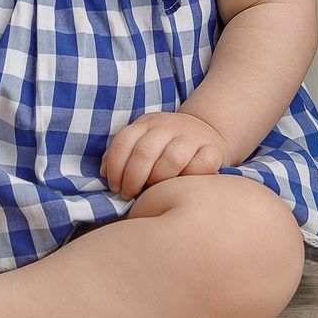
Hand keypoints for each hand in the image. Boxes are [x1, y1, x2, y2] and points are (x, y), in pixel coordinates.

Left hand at [101, 111, 228, 199]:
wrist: (206, 131)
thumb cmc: (166, 145)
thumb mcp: (142, 141)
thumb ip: (121, 154)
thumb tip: (104, 174)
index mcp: (147, 123)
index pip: (124, 141)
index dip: (115, 167)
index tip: (115, 186)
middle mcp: (168, 126)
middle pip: (144, 152)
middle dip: (133, 178)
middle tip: (130, 194)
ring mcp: (192, 137)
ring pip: (171, 159)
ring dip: (158, 179)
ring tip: (154, 189)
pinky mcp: (213, 150)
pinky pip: (199, 165)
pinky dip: (188, 177)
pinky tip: (181, 184)